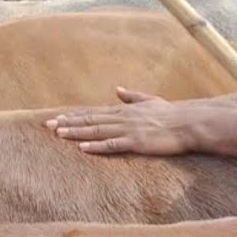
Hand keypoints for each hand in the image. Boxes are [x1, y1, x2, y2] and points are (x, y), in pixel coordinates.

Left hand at [44, 88, 209, 155]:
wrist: (190, 123)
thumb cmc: (172, 114)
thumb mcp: (150, 101)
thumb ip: (133, 96)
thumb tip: (118, 89)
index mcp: (125, 110)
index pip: (94, 112)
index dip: (74, 116)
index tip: (56, 118)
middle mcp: (123, 118)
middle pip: (90, 120)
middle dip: (67, 123)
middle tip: (46, 126)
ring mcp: (129, 130)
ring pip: (97, 131)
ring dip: (77, 132)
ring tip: (58, 134)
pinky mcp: (137, 142)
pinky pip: (113, 145)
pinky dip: (97, 145)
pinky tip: (83, 147)